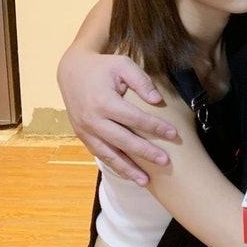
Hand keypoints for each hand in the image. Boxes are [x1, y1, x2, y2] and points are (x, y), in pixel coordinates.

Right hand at [57, 50, 177, 184]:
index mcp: (104, 102)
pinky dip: (115, 165)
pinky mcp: (82, 135)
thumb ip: (141, 82)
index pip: (135, 119)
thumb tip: (158, 100)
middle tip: (165, 161)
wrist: (71, 70)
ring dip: (128, 169)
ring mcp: (85, 130)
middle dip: (145, 153)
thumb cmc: (102, 67)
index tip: (174, 134)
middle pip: (123, 141)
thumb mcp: (123, 65)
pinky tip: (129, 174)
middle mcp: (93, 120)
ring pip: (109, 154)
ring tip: (146, 181)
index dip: (155, 127)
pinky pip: (100, 153)